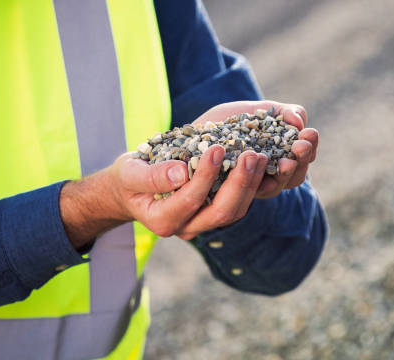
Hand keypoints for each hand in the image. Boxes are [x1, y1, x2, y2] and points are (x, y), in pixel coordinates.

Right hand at [59, 100, 316, 246]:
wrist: (134, 190)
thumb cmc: (129, 179)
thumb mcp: (129, 173)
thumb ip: (151, 175)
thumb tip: (180, 173)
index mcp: (165, 221)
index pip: (191, 200)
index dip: (206, 175)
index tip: (216, 147)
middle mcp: (189, 228)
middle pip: (223, 211)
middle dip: (241, 182)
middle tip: (253, 153)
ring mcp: (206, 223)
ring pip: (238, 210)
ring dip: (253, 183)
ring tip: (262, 154)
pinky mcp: (219, 212)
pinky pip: (242, 202)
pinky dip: (256, 185)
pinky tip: (265, 162)